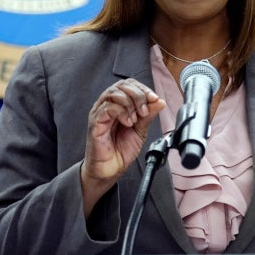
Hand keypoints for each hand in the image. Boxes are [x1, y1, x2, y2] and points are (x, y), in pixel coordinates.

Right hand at [80, 79, 165, 203]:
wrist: (110, 170)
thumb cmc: (121, 150)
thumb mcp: (141, 130)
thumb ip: (148, 115)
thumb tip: (159, 101)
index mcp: (118, 104)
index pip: (129, 85)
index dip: (143, 89)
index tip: (154, 99)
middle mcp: (107, 105)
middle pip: (122, 86)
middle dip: (138, 95)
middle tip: (145, 111)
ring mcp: (100, 113)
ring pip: (114, 93)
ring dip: (130, 104)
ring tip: (135, 119)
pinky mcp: (95, 123)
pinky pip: (107, 108)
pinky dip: (121, 112)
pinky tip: (127, 123)